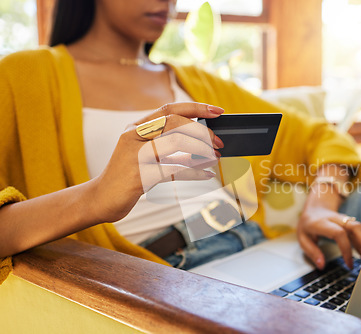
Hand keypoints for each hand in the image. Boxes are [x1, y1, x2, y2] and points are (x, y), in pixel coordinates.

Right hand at [89, 102, 224, 222]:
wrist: (100, 199)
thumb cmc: (127, 175)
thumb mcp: (144, 154)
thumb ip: (166, 144)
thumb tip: (200, 142)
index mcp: (136, 127)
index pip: (169, 108)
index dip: (196, 107)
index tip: (217, 111)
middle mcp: (134, 136)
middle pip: (174, 122)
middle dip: (202, 131)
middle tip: (218, 143)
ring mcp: (135, 156)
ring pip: (175, 142)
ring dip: (201, 150)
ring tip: (215, 158)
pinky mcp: (139, 176)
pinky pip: (174, 171)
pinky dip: (195, 173)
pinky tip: (207, 175)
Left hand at [297, 183, 360, 269]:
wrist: (315, 207)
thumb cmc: (308, 224)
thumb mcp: (303, 238)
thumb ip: (312, 252)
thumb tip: (321, 265)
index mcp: (321, 223)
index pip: (339, 233)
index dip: (346, 249)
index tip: (349, 264)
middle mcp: (335, 219)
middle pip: (355, 227)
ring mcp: (344, 219)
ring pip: (360, 227)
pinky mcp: (349, 222)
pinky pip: (360, 231)